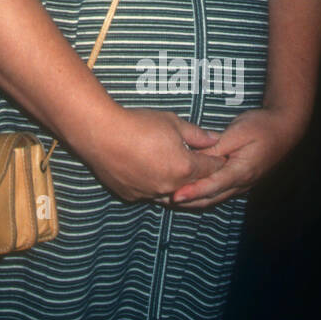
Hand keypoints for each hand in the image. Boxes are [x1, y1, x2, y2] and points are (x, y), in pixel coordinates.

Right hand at [82, 108, 225, 204]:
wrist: (101, 133)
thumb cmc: (137, 124)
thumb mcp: (171, 122)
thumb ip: (196, 134)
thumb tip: (214, 139)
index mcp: (184, 167)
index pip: (210, 168)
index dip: (217, 161)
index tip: (219, 158)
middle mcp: (171, 186)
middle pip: (194, 185)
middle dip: (200, 177)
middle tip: (200, 167)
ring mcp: (150, 194)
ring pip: (172, 195)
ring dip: (177, 186)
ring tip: (175, 173)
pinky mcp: (132, 196)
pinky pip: (149, 195)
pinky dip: (154, 188)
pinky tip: (150, 176)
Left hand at [169, 108, 304, 210]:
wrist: (283, 129)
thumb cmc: (261, 127)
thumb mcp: (237, 133)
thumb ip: (216, 146)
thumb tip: (195, 155)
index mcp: (242, 171)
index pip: (214, 185)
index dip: (194, 191)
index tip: (176, 196)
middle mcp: (241, 183)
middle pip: (210, 197)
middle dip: (186, 201)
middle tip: (161, 198)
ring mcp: (240, 185)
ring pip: (212, 198)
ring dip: (191, 200)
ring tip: (166, 198)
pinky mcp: (237, 181)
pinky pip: (216, 192)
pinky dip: (199, 194)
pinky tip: (183, 192)